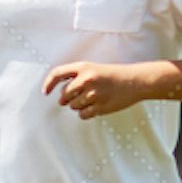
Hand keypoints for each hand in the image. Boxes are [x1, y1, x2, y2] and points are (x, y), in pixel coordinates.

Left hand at [42, 59, 164, 117]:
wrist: (135, 81)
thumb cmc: (114, 75)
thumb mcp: (94, 68)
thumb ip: (77, 76)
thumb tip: (60, 92)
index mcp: (84, 67)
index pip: (57, 74)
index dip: (48, 83)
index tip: (46, 92)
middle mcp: (86, 80)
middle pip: (64, 95)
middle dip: (67, 98)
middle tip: (80, 96)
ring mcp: (93, 94)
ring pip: (73, 106)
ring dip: (78, 106)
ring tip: (93, 99)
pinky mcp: (99, 107)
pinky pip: (82, 115)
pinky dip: (86, 113)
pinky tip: (95, 107)